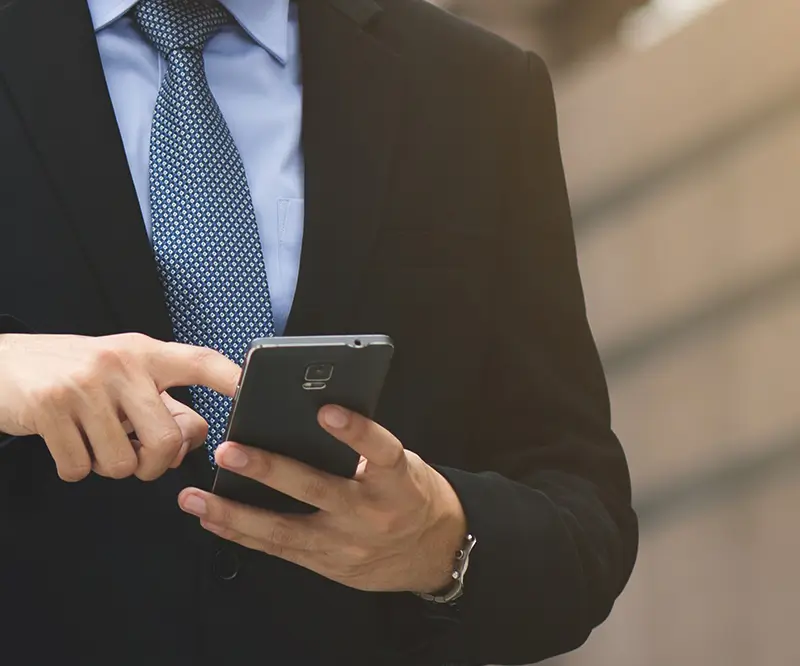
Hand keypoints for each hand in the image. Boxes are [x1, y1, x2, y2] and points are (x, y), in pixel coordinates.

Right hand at [0, 333, 239, 481]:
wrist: (1, 365)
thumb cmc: (75, 374)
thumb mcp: (124, 377)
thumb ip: (163, 405)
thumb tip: (194, 440)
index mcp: (144, 353)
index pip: (200, 361)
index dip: (231, 378)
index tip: (254, 391)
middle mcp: (120, 364)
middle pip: (166, 439)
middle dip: (155, 466)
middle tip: (138, 459)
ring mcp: (84, 385)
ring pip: (122, 463)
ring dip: (109, 467)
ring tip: (94, 441)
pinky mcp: (50, 408)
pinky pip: (80, 469)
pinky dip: (76, 469)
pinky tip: (67, 443)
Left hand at [178, 406, 466, 594]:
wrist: (432, 552)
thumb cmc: (412, 495)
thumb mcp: (404, 465)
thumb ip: (366, 448)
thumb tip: (312, 413)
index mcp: (398, 482)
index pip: (382, 452)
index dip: (356, 432)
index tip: (326, 410)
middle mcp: (371, 514)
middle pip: (318, 490)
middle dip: (269, 471)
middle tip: (228, 451)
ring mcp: (346, 545)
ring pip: (285, 529)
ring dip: (235, 513)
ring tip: (195, 498)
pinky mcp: (327, 565)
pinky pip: (279, 549)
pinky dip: (242, 534)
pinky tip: (212, 520)